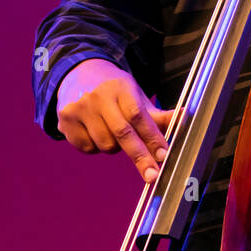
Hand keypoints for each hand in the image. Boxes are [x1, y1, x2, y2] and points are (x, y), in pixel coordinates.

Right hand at [56, 58, 175, 183]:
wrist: (77, 74)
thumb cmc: (114, 90)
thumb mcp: (135, 95)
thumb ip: (157, 114)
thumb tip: (185, 117)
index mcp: (120, 87)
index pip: (138, 116)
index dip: (152, 137)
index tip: (164, 155)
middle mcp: (97, 96)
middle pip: (122, 133)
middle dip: (140, 156)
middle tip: (153, 175)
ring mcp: (79, 108)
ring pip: (105, 144)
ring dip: (116, 147)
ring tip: (113, 131)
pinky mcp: (65, 121)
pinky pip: (87, 148)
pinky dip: (96, 147)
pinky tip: (95, 130)